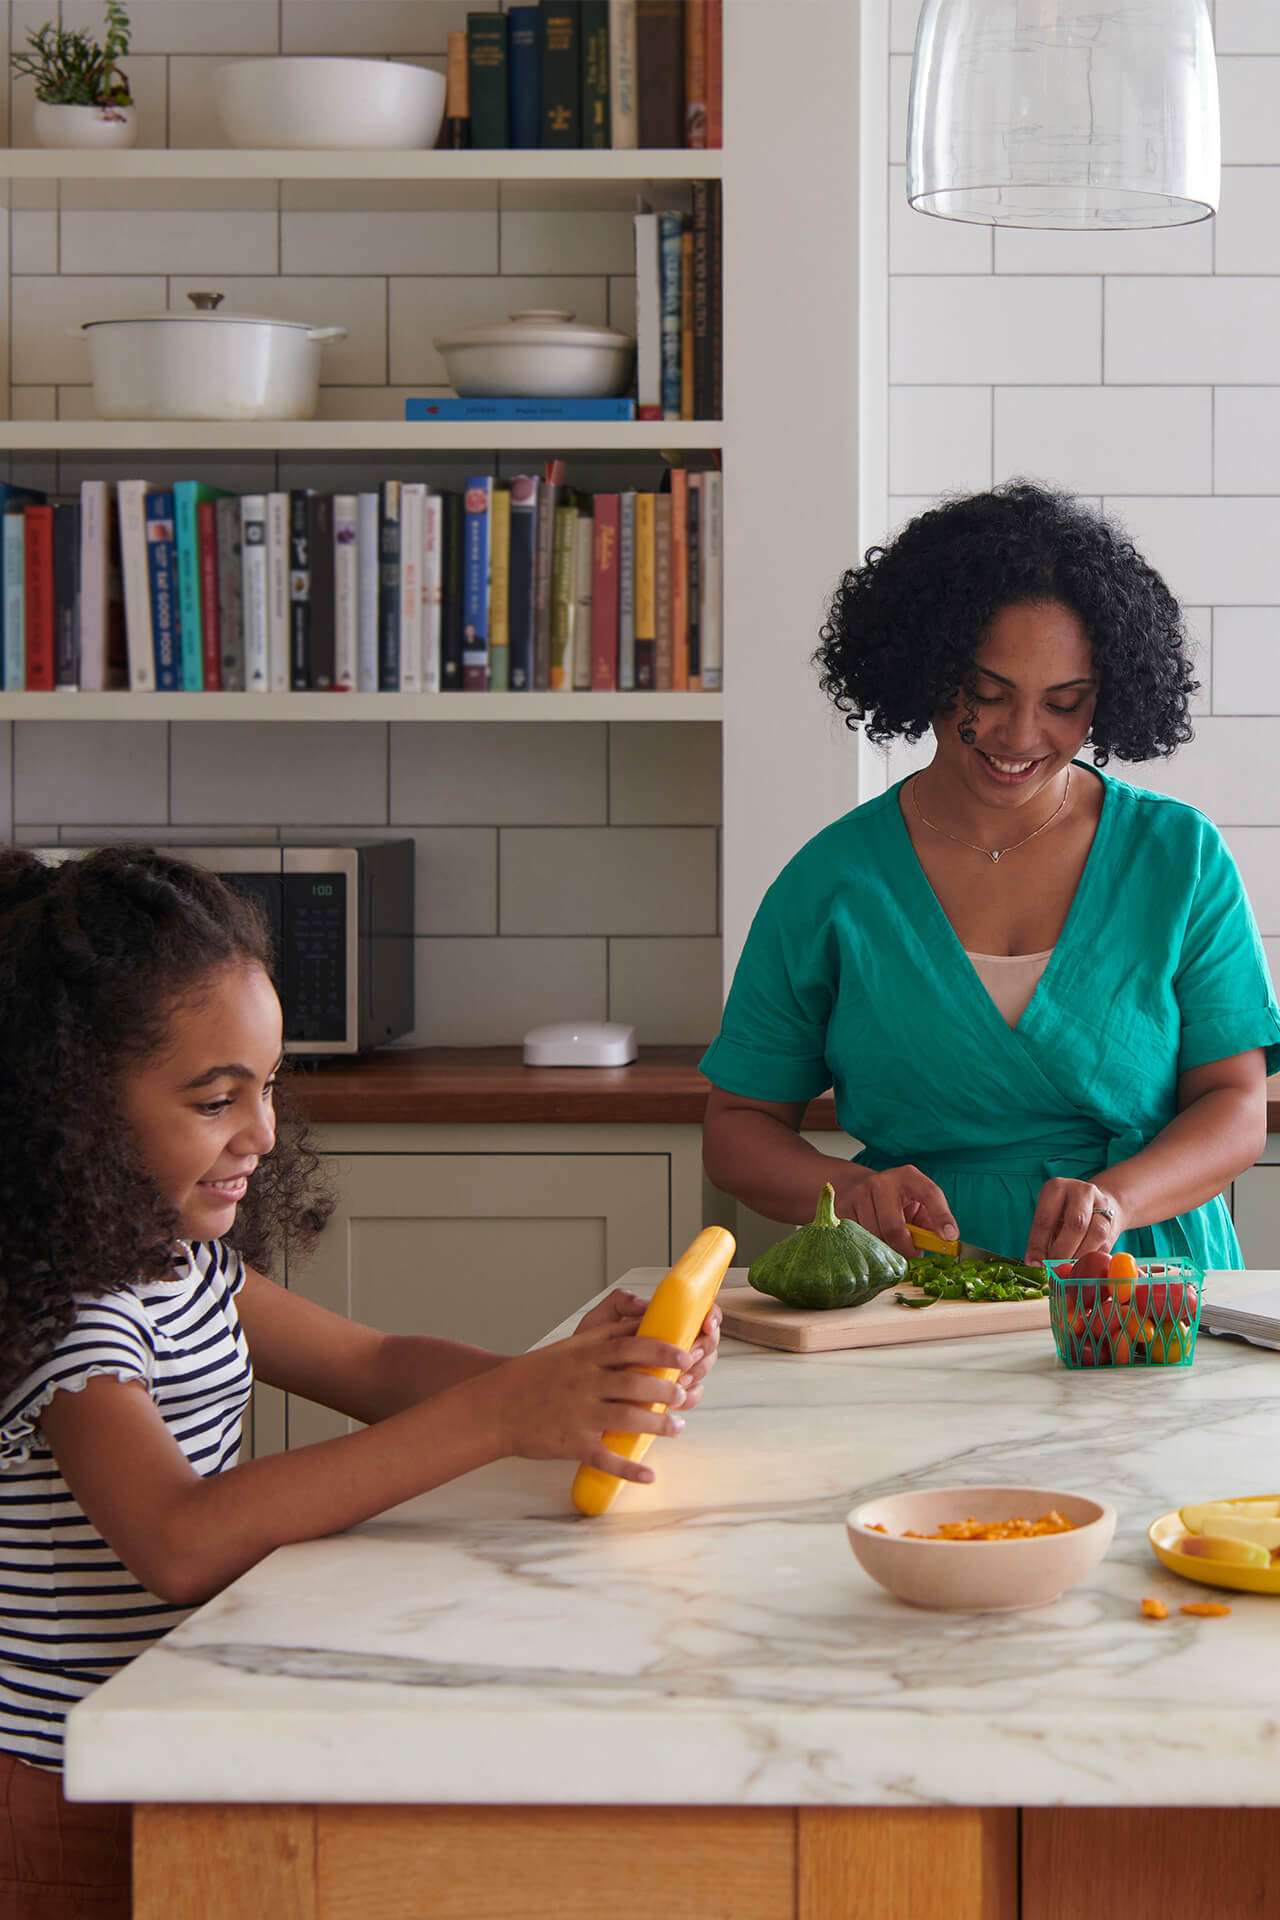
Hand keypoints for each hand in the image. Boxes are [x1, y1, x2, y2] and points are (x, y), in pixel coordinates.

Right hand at [486, 1326, 694, 1484]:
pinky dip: (629, 1469)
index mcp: (584, 1356)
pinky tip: (649, 1475)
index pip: (631, 1347)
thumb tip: (639, 1328)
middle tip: (683, 1393)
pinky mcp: (572, 1443)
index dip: (662, 1350)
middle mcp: (584, 1382)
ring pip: (627, 1418)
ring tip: (677, 1427)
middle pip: (635, 1383)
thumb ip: (601, 1340)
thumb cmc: (532, 1376)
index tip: (686, 1355)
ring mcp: (578, 1413)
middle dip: (665, 1389)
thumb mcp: (566, 1349)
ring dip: (657, 1424)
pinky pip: (606, 1457)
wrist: (494, 1407)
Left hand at [574, 1287, 721, 1409]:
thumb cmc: (587, 1352)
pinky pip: (691, 1395)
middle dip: (704, 1349)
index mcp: (661, 1324)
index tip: (706, 1323)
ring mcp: (671, 1371)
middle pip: (708, 1343)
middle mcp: (672, 1346)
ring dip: (696, 1373)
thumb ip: (619, 1304)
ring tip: (677, 1378)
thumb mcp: (599, 1322)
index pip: (698, 1313)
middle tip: (690, 1355)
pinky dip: (688, 1396)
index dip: (711, 1316)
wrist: (572, 1386)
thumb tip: (642, 1304)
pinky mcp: (667, 1395)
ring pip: (702, 1369)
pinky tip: (675, 1398)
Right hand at [837, 1165, 958, 1261]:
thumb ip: (933, 1222)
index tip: (949, 1236)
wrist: (857, 1188)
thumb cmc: (896, 1201)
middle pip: (894, 1227)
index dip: (941, 1216)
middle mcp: (882, 1182)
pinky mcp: (842, 1207)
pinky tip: (872, 1240)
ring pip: (873, 1237)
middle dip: (904, 1249)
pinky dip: (867, 1246)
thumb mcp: (918, 1204)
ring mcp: (859, 1193)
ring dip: (884, 1249)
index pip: (929, 1193)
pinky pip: (857, 1238)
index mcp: (908, 1177)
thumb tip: (946, 1242)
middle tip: (911, 1255)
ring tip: (890, 1245)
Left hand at [1024, 1180, 1124, 1264]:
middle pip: (1076, 1223)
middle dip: (1063, 1251)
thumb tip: (1036, 1264)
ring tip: (1069, 1270)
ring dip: (1081, 1257)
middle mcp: (1082, 1192)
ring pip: (1096, 1233)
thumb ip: (1042, 1239)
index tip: (1035, 1263)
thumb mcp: (1049, 1218)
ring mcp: (1102, 1204)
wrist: (1097, 1203)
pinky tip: (1084, 1268)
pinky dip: (1093, 1259)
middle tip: (1054, 1269)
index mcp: (1057, 1188)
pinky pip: (1106, 1243)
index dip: (1038, 1244)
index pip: (1045, 1218)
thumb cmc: (1064, 1213)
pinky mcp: (1115, 1221)